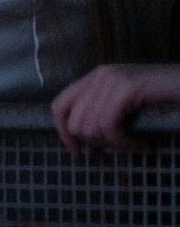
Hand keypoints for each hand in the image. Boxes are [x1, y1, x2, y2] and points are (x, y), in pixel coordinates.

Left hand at [52, 63, 179, 150]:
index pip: (60, 104)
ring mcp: (112, 80)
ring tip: (134, 144)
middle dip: (94, 141)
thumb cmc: (166, 97)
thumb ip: (104, 109)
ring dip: (112, 143)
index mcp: (97, 76)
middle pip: (74, 121)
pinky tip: (140, 145)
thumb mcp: (128, 101)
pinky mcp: (126, 89)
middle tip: (119, 146)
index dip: (63, 131)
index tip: (75, 151)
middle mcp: (100, 75)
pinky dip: (122, 142)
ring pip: (90, 126)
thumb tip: (82, 137)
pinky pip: (109, 126)